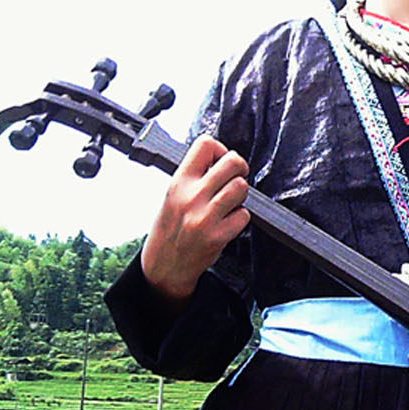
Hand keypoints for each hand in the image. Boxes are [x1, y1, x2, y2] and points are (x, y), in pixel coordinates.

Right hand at [140, 135, 250, 304]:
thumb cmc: (170, 228)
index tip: (220, 161)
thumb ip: (194, 176)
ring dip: (241, 194)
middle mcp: (191, 196)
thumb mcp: (173, 194)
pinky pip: (244, 215)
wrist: (164, 265)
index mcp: (178, 182)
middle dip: (239, 168)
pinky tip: (227, 222)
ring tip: (229, 202)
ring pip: (242, 187)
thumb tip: (221, 158)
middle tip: (234, 179)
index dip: (220, 150)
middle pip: (233, 162)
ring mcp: (205, 216)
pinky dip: (240, 217)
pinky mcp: (218, 235)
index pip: (206, 144)